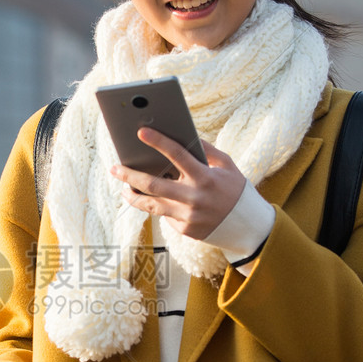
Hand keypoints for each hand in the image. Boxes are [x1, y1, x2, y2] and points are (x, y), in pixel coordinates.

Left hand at [111, 128, 245, 239]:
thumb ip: (206, 150)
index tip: (140, 131)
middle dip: (130, 175)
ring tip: (123, 186)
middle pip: (153, 185)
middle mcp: (194, 198)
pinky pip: (164, 215)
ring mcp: (187, 216)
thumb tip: (184, 136)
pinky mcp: (184, 229)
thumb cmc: (235, 190)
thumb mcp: (227, 166)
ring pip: (151, 205)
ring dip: (133, 195)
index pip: (177, 155)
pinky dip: (158, 205)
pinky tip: (150, 198)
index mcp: (205, 178)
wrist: (247, 227)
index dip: (158, 142)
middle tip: (115, 167)